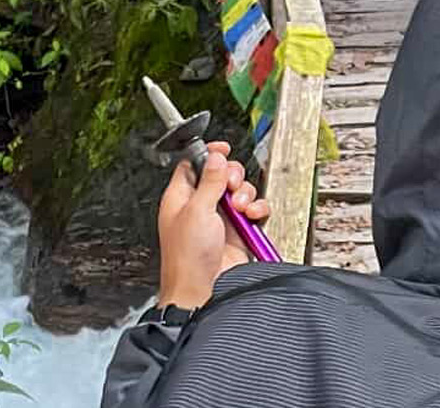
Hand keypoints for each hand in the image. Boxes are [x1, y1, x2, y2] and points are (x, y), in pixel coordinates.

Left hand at [156, 141, 270, 309]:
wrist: (203, 291)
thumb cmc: (187, 258)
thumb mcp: (196, 211)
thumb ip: (209, 180)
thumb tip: (215, 157)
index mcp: (182, 197)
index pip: (194, 164)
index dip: (208, 153)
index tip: (222, 147)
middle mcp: (201, 205)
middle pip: (222, 174)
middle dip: (232, 176)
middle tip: (231, 185)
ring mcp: (221, 218)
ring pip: (241, 191)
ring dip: (245, 195)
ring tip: (239, 209)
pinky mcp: (239, 231)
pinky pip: (254, 210)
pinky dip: (257, 210)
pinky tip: (251, 218)